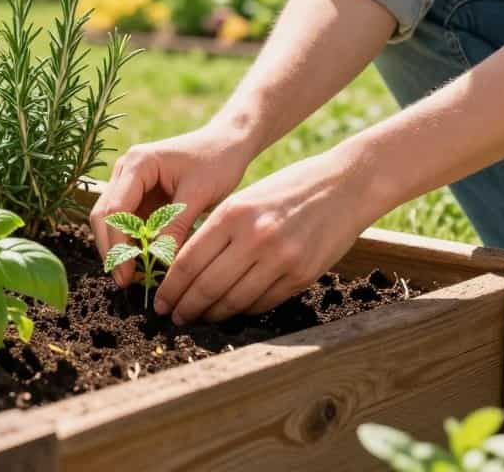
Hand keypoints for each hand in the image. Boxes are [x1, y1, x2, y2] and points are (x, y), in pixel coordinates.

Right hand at [89, 123, 254, 286]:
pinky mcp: (139, 197)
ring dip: (120, 249)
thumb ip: (175, 224)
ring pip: (112, 223)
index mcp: (136, 164)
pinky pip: (128, 225)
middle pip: (103, 216)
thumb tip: (157, 261)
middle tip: (125, 282)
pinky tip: (145, 265)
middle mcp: (125, 172)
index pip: (115, 209)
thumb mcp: (198, 193)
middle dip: (111, 250)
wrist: (226, 144)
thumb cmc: (216, 161)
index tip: (126, 274)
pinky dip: (133, 245)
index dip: (117, 245)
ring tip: (136, 278)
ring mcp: (129, 184)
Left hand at [152, 146, 378, 322]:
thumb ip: (216, 231)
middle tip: (173, 317)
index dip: (170, 288)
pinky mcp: (302, 276)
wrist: (344, 186)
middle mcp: (255, 238)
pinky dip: (242, 310)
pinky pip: (263, 302)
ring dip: (212, 314)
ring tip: (199, 318)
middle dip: (185, 307)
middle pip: (207, 286)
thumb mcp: (244, 199)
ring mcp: (281, 260)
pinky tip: (231, 310)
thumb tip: (184, 268)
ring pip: (234, 301)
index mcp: (233, 214)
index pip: (189, 261)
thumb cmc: (286, 189)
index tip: (159, 301)